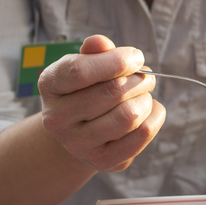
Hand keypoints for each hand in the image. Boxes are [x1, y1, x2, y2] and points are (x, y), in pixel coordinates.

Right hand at [38, 34, 165, 171]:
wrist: (81, 129)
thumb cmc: (89, 87)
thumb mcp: (87, 63)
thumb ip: (95, 51)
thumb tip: (100, 43)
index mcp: (50, 84)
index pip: (80, 71)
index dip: (116, 60)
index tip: (136, 57)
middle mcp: (57, 118)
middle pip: (112, 91)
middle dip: (139, 79)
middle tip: (145, 76)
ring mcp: (78, 144)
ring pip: (129, 115)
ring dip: (146, 98)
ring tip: (144, 94)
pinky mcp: (103, 161)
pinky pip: (142, 134)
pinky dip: (154, 116)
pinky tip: (148, 110)